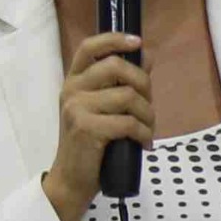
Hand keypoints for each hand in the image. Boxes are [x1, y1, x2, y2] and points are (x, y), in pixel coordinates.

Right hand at [42, 31, 151, 220]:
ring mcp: (77, 108)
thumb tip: (146, 57)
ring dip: (148, 114)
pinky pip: (128, 122)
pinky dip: (143, 133)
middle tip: (148, 105)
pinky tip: (143, 143)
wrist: (71, 180)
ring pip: (128, 96)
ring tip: (147, 129)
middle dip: (144, 84)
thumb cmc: (90, 145)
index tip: (138, 43)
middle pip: (116, 67)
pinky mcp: (87, 128)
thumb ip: (119, 84)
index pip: (89, 47)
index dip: (115, 39)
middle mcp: (71, 90)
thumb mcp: (101, 110)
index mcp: (73, 81)